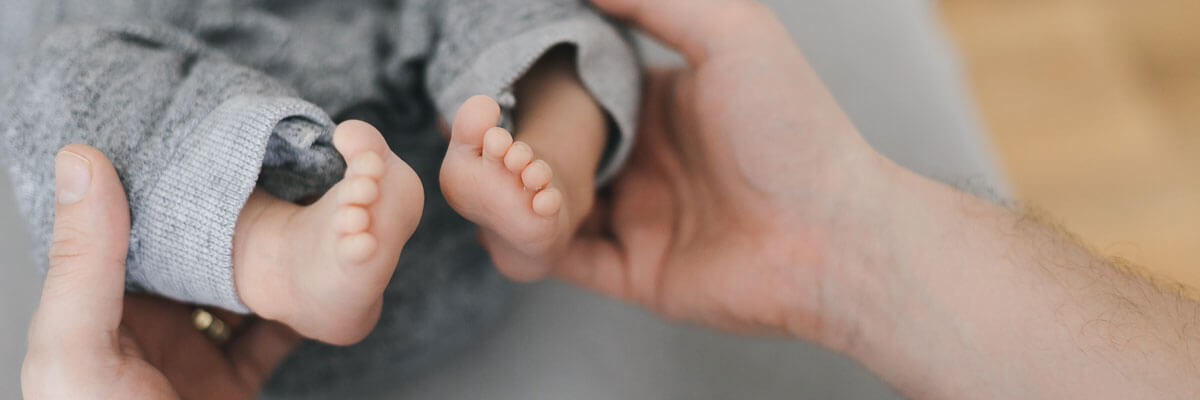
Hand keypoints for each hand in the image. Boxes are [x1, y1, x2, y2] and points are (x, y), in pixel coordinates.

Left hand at [22, 145, 299, 399]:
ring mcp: (193, 354)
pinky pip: (276, 334)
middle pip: (193, 254)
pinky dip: (302, 309)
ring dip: (272, 257)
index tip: (204, 139)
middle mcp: (146, 326)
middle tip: (274, 168)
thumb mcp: (76, 349)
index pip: (130, 228)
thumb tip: (81, 161)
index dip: (163, 183)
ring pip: (240, 288)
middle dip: (231, 215)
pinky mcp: (235, 382)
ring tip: (304, 213)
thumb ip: (84, 262)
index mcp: (98, 309)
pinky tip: (320, 280)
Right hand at [487, 0, 887, 342]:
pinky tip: (511, 218)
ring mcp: (634, 217)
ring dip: (504, 189)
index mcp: (658, 105)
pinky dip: (525, 242)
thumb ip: (658, 2)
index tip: (484, 71)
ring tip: (484, 167)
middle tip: (465, 122)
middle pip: (549, 146)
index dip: (525, 79)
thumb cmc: (792, 127)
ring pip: (542, 204)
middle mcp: (641, 160)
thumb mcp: (733, 33)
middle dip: (502, 135)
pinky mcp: (631, 271)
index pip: (573, 88)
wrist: (834, 234)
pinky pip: (559, 260)